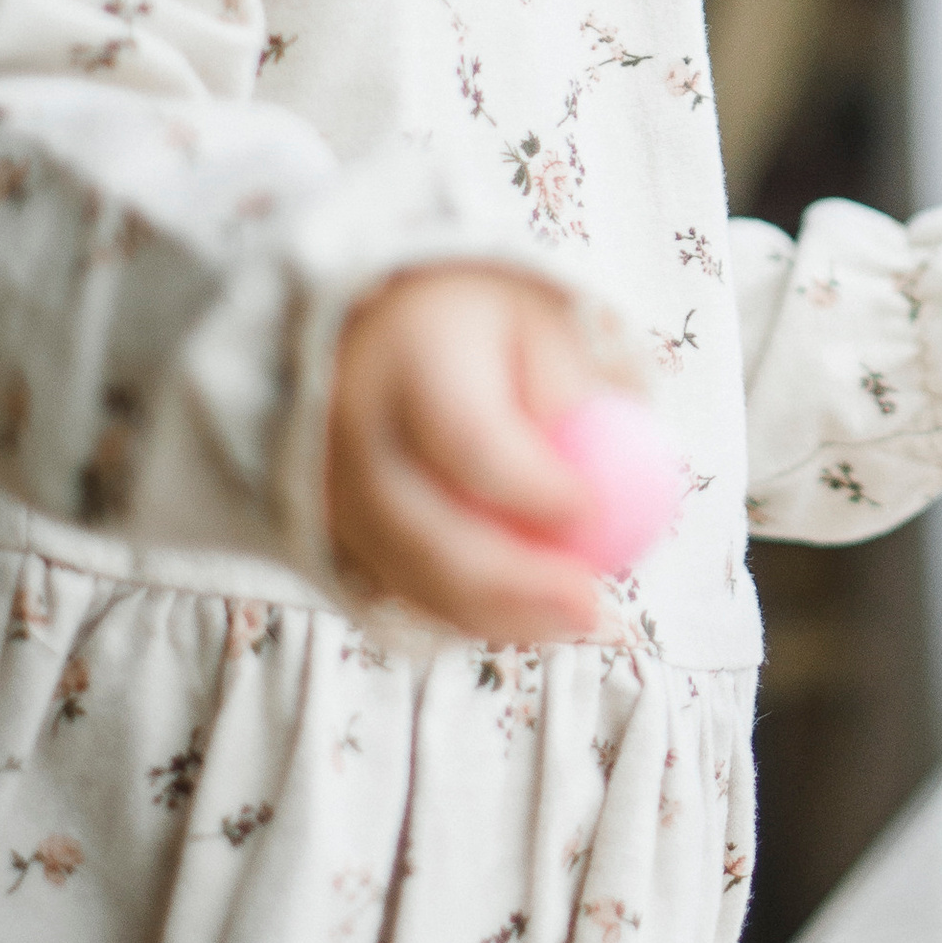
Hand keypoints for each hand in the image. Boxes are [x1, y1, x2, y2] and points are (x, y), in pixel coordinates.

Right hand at [327, 265, 638, 643]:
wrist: (377, 333)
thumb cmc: (485, 331)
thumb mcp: (540, 323)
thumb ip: (572, 389)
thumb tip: (610, 476)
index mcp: (412, 358)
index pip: (469, 439)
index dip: (532, 487)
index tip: (594, 512)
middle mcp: (355, 431)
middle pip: (427, 532)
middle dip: (518, 583)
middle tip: (593, 607)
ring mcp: (332, 491)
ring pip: (413, 578)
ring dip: (501, 614)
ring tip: (579, 619)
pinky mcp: (333, 535)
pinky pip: (402, 592)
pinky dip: (468, 613)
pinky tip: (531, 615)